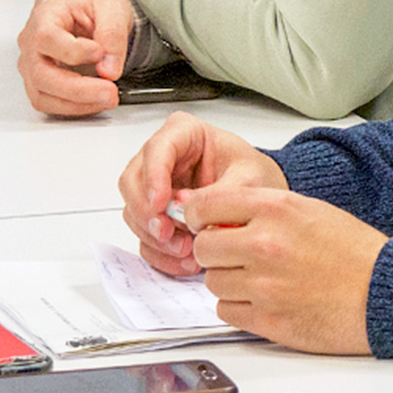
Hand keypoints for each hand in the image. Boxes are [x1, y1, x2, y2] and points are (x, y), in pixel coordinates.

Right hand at [16, 0, 133, 116]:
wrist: (86, 16)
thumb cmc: (93, 9)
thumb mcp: (112, 8)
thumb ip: (112, 34)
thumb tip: (108, 70)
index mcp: (45, 18)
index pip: (46, 38)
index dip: (73, 51)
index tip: (100, 53)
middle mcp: (30, 45)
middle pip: (41, 74)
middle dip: (78, 89)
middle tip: (110, 91)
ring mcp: (31, 67)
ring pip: (42, 95)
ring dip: (77, 103)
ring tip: (108, 98)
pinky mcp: (39, 85)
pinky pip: (49, 104)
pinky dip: (74, 107)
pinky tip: (96, 102)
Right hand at [119, 111, 287, 274]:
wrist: (259, 195)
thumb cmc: (253, 173)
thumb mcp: (250, 177)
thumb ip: (223, 190)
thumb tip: (189, 208)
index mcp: (184, 133)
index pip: (157, 149)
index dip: (153, 177)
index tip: (161, 204)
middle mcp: (162, 158)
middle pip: (133, 182)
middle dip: (147, 213)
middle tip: (168, 235)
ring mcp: (154, 187)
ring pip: (134, 212)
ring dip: (155, 237)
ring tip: (186, 251)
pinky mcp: (154, 214)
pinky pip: (143, 235)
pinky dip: (160, 251)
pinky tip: (183, 259)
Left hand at [187, 185, 382, 354]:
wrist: (382, 291)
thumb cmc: (354, 252)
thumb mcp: (310, 210)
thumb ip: (263, 211)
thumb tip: (221, 219)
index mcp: (278, 209)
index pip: (207, 205)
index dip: (199, 215)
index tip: (203, 221)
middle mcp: (265, 244)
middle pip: (203, 247)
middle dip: (214, 251)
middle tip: (232, 253)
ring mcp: (264, 284)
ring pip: (212, 282)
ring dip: (228, 280)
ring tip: (258, 277)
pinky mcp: (266, 319)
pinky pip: (226, 311)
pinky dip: (239, 306)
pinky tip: (263, 298)